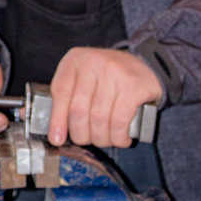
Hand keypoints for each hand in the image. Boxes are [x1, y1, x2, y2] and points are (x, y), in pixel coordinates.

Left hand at [48, 47, 162, 149]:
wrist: (145, 66)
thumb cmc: (108, 77)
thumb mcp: (82, 77)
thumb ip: (67, 98)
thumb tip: (56, 134)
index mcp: (76, 59)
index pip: (61, 92)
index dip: (57, 119)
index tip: (57, 139)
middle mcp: (94, 62)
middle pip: (78, 110)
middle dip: (81, 134)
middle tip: (86, 140)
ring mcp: (115, 73)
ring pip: (98, 119)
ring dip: (101, 138)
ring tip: (104, 140)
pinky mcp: (133, 86)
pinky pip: (119, 121)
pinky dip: (118, 137)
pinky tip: (121, 139)